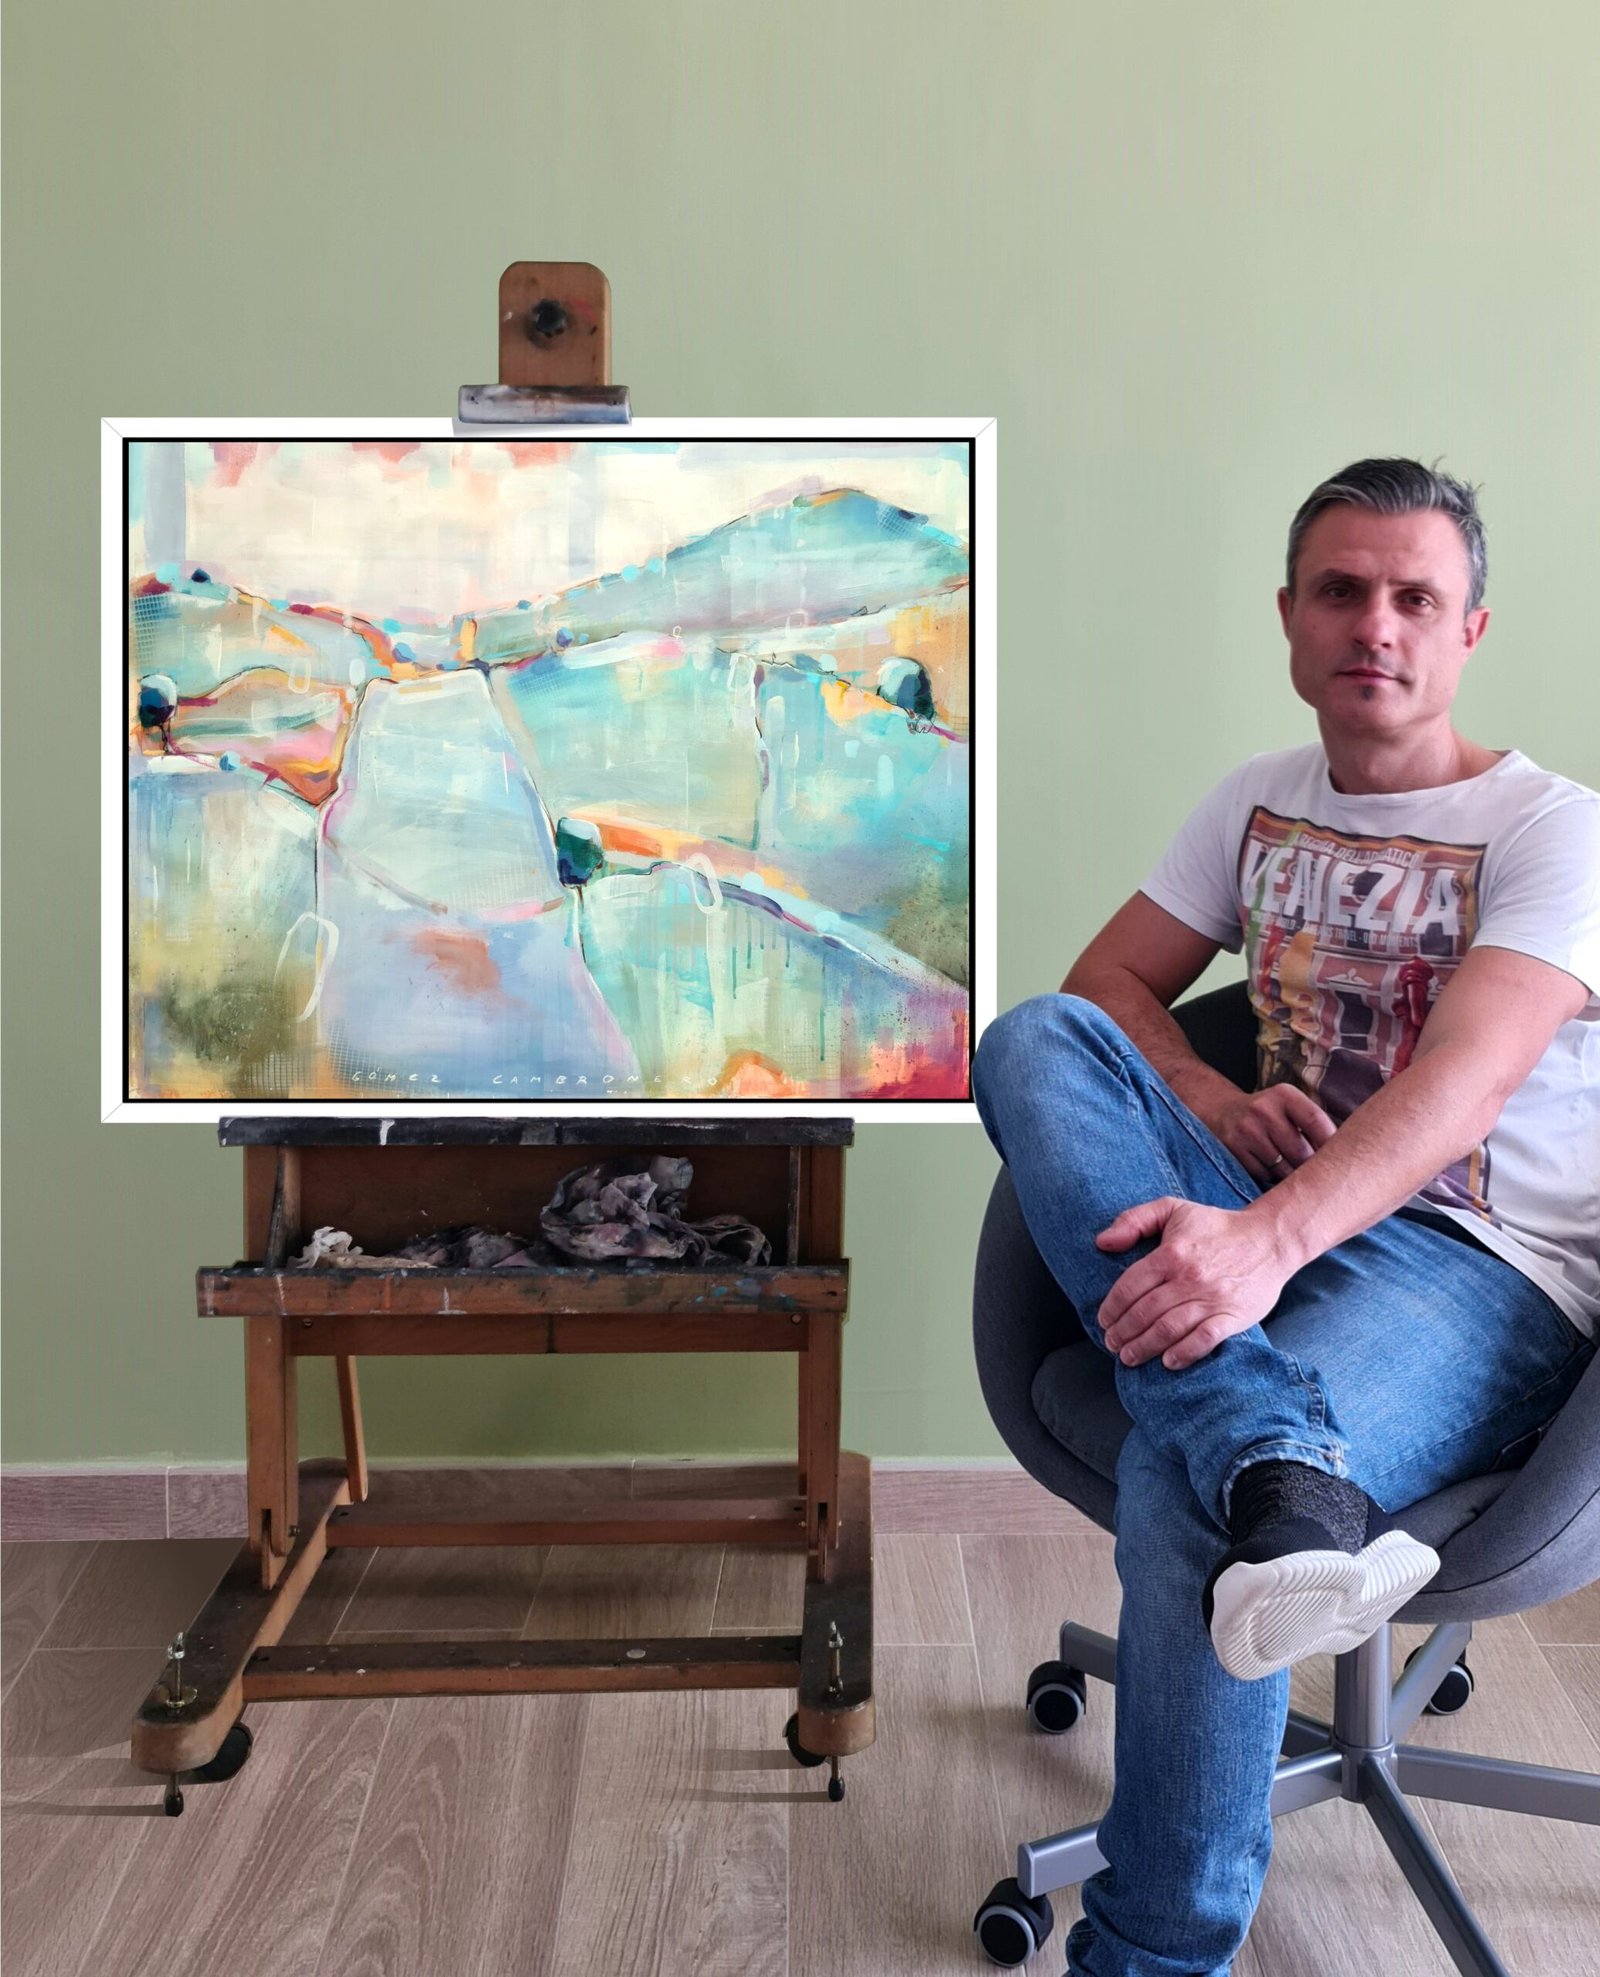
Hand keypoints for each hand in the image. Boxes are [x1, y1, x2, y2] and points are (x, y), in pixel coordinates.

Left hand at [1093, 1198, 1295, 1368]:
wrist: (1270, 1239)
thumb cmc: (1216, 1226)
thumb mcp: (1172, 1209)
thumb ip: (1134, 1220)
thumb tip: (1102, 1242)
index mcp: (1170, 1254)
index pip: (1129, 1287)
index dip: (1112, 1308)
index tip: (1103, 1321)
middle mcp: (1189, 1278)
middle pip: (1145, 1312)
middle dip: (1123, 1333)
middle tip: (1112, 1344)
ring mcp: (1212, 1299)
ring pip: (1169, 1329)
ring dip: (1144, 1347)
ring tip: (1130, 1357)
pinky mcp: (1234, 1316)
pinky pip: (1205, 1339)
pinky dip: (1184, 1353)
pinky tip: (1168, 1362)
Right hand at [1208, 1084, 1336, 1185]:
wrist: (1222, 1111)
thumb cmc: (1270, 1113)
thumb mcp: (1290, 1106)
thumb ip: (1314, 1124)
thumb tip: (1344, 1155)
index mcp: (1285, 1095)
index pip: (1316, 1122)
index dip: (1330, 1144)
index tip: (1339, 1160)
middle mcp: (1264, 1109)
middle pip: (1300, 1151)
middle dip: (1311, 1166)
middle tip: (1316, 1173)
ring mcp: (1246, 1129)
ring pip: (1282, 1168)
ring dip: (1292, 1175)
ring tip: (1294, 1171)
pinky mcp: (1233, 1148)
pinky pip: (1263, 1174)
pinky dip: (1271, 1177)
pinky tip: (1271, 1168)